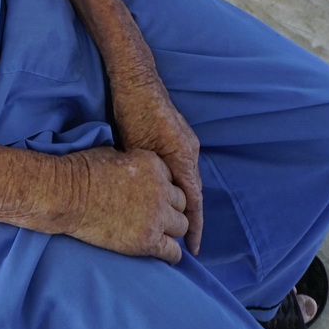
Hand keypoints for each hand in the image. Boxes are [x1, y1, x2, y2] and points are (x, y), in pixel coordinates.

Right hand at [64, 146, 189, 263]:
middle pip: (181, 203)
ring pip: (182, 226)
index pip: (173, 180)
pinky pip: (173, 251)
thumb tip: (138, 173)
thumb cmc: (84, 171)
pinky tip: (166, 254)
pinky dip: (171, 254)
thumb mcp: (116, 154)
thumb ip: (136, 164)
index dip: (164, 190)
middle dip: (171, 209)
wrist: (68, 195)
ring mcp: (156, 216)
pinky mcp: (147, 240)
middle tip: (158, 217)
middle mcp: (161, 189)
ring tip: (161, 234)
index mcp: (154, 164)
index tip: (156, 199)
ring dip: (172, 229)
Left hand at [110, 74, 202, 255]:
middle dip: (188, 217)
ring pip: (187, 179)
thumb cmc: (134, 111)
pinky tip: (166, 193)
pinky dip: (177, 184)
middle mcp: (191, 150)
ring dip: (182, 201)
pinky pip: (182, 167)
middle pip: (193, 192)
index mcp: (183, 155)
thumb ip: (152, 176)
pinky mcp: (178, 135)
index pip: (194, 201)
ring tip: (172, 223)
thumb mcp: (139, 149)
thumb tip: (156, 201)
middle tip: (180, 243)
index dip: (195, 227)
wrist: (136, 79)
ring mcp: (187, 141)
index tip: (194, 249)